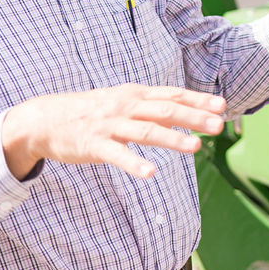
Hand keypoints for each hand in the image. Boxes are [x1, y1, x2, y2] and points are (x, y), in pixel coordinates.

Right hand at [1, 84, 226, 180]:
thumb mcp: (123, 102)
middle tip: (219, 126)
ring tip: (195, 147)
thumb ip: (152, 107)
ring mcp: (109, 125)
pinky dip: (134, 164)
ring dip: (172, 138)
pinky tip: (151, 174)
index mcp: (135, 95)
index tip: (223, 106)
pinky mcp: (93, 145)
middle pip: (165, 110)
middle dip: (194, 117)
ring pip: (145, 132)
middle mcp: (125, 106)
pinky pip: (117, 155)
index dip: (198, 100)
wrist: (45, 119)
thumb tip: (186, 112)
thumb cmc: (92, 111)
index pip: (172, 95)